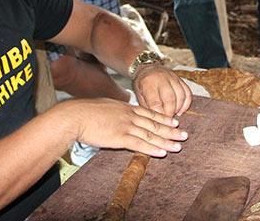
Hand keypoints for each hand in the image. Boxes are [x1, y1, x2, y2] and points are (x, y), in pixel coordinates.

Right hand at [69, 98, 187, 156]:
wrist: (74, 116)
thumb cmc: (84, 112)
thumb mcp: (104, 106)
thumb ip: (115, 110)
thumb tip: (116, 112)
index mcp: (126, 108)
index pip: (150, 113)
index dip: (164, 119)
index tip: (175, 122)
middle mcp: (129, 116)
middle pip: (155, 124)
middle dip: (171, 130)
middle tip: (185, 135)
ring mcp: (125, 126)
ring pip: (151, 135)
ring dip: (166, 141)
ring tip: (178, 146)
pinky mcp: (119, 137)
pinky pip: (139, 144)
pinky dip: (152, 149)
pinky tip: (162, 152)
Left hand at [133, 64, 191, 116]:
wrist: (148, 67)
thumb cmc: (142, 84)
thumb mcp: (139, 95)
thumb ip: (147, 107)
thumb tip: (157, 121)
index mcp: (148, 83)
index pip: (155, 103)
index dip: (159, 115)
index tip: (160, 123)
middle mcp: (162, 79)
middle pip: (170, 99)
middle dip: (170, 113)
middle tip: (167, 121)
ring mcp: (173, 78)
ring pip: (181, 96)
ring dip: (178, 109)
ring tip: (173, 116)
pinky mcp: (181, 79)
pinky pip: (187, 93)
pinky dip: (186, 104)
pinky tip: (181, 110)